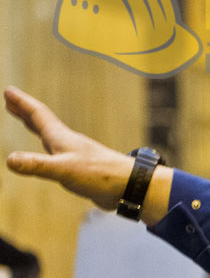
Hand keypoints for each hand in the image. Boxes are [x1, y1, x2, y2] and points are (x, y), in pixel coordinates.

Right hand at [4, 87, 136, 210]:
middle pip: (43, 122)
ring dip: (37, 127)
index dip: (22, 103)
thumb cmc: (101, 175)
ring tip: (27, 122)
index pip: (38, 115)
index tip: (9, 91)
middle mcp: (67, 143)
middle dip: (25, 111)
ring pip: (51, 137)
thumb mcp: (63, 170)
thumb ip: (37, 165)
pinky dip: (48, 150)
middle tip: (11, 101)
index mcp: (61, 138)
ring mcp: (76, 155)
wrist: (129, 187)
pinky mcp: (82, 170)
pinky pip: (58, 155)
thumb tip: (10, 160)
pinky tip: (52, 155)